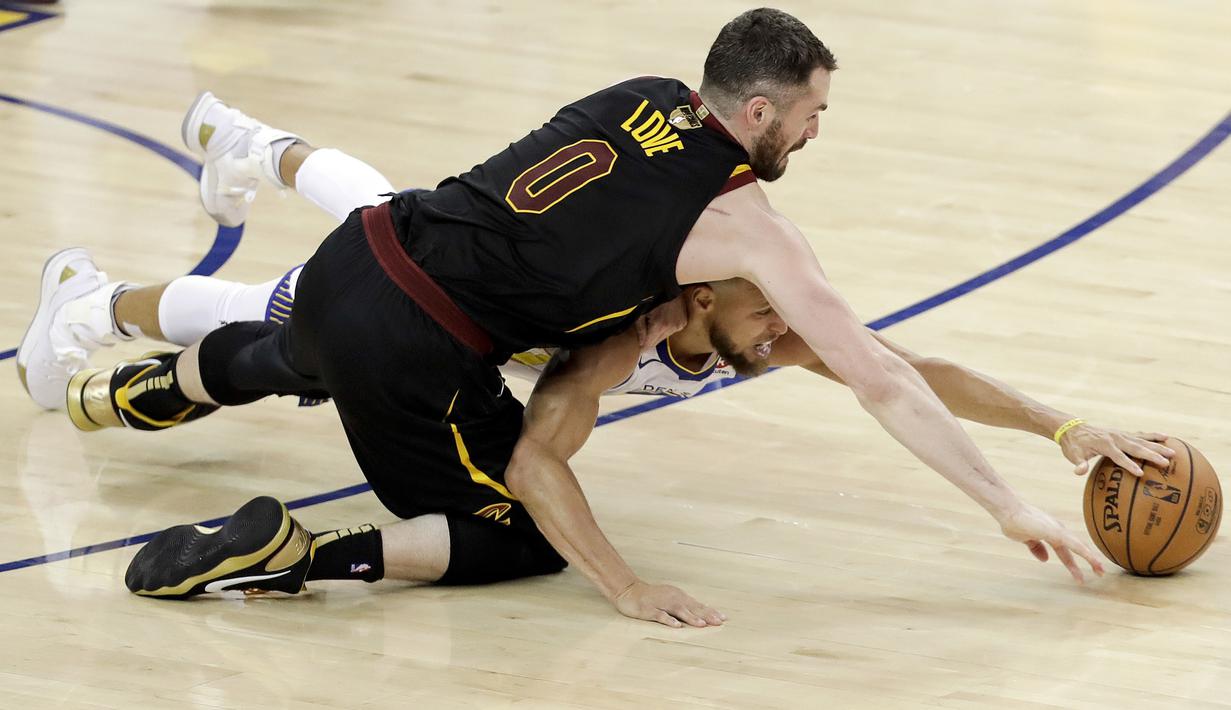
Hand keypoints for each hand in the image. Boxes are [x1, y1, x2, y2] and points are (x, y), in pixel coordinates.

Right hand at [613, 581, 725, 627]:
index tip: (723, 618)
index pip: (698, 605)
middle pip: (692, 608)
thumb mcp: (670, 599)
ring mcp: (661, 603)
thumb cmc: (652, 597)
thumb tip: (702, 614)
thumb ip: (684, 606)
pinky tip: (677, 626)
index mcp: (679, 597)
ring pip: (678, 611)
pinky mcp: (649, 609)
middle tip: (719, 622)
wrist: (629, 590)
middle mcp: (672, 599)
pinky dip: (669, 620)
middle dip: (706, 615)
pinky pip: (660, 616)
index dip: (711, 611)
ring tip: (702, 625)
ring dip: (691, 618)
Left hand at [634, 296, 687, 347]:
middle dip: (650, 341)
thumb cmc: (654, 298)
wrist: (670, 288)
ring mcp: (678, 326)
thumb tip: (641, 342)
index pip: (650, 343)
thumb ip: (640, 329)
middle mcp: (670, 328)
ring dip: (658, 335)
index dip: (643, 346)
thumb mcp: (642, 312)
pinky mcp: (683, 324)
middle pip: (657, 341)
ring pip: (665, 337)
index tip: (638, 349)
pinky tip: (663, 322)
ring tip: (653, 328)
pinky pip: (672, 331)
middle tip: (643, 340)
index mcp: (659, 325)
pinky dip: (667, 329)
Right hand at [996, 502, 1104, 582]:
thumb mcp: (1025, 539)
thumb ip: (1036, 547)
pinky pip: (1072, 542)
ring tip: (1101, 569)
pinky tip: (1091, 558)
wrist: (1007, 510)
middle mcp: (1058, 531)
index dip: (1073, 565)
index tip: (1080, 577)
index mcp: (1051, 533)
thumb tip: (1045, 559)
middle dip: (1089, 561)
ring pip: (1079, 546)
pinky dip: (1083, 551)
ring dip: (1091, 557)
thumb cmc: (1013, 521)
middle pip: (1077, 548)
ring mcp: (1057, 530)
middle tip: (1101, 572)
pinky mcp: (1054, 530)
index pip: (1066, 551)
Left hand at [1059, 424, 1173, 476]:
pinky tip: (1167, 437)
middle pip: (1136, 447)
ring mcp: (1121, 434)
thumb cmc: (1074, 445)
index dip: (1128, 465)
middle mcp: (1115, 438)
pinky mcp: (1123, 433)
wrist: (1073, 428)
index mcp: (1104, 444)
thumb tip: (1079, 472)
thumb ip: (1079, 463)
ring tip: (1173, 451)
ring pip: (1142, 440)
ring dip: (1158, 446)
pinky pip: (1141, 434)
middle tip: (1167, 462)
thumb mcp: (1073, 455)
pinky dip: (1154, 435)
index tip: (1140, 473)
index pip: (1118, 456)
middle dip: (1151, 455)